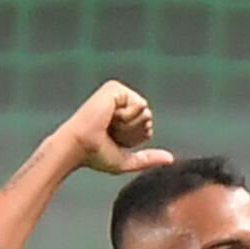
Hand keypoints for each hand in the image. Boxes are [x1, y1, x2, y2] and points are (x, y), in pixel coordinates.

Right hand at [58, 81, 173, 174]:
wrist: (79, 146)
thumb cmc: (95, 155)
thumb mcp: (126, 160)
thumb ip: (148, 158)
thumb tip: (170, 159)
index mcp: (122, 117)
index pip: (147, 128)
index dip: (134, 139)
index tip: (113, 139)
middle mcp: (120, 103)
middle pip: (148, 119)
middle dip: (133, 132)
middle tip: (110, 132)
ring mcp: (117, 94)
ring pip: (145, 112)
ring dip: (129, 125)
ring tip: (108, 124)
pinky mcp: (115, 88)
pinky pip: (140, 104)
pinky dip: (127, 116)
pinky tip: (109, 115)